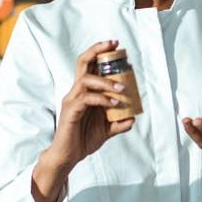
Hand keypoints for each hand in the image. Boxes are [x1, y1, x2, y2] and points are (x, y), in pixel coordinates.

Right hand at [47, 39, 135, 167]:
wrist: (69, 156)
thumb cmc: (83, 140)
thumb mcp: (106, 130)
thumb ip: (118, 123)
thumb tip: (133, 118)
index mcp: (84, 92)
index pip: (90, 65)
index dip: (101, 53)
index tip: (116, 46)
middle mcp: (76, 91)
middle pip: (83, 62)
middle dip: (97, 50)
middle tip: (114, 45)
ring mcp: (72, 99)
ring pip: (86, 80)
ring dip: (105, 81)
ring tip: (121, 89)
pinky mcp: (70, 110)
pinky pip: (86, 98)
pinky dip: (102, 99)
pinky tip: (114, 104)